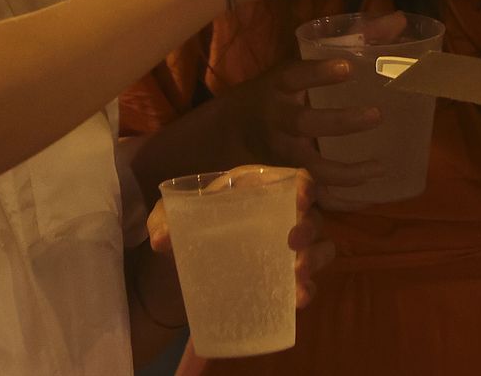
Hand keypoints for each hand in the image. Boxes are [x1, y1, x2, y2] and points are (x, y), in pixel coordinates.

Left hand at [148, 167, 335, 307]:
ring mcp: (285, 247)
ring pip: (320, 247)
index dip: (305, 185)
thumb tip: (160, 239)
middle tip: (293, 244)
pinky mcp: (283, 276)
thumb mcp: (170, 218)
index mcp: (256, 188)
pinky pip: (308, 281)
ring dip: (315, 260)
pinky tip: (298, 300)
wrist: (181, 264)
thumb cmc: (185, 225)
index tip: (303, 198)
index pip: (294, 179)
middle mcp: (278, 214)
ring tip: (299, 277)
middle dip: (309, 228)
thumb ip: (164, 221)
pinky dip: (307, 290)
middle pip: (312, 215)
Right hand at [222, 56, 387, 187]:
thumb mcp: (300, 64)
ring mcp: (282, 152)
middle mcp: (278, 120)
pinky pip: (316, 192)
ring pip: (311, 166)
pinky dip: (342, 197)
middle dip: (341, 122)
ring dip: (345, 171)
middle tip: (376, 115)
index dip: (318, 73)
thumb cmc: (276, 91)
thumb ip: (350, 43)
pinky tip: (371, 195)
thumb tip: (398, 21)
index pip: (294, 76)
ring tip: (379, 167)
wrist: (231, 132)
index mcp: (278, 86)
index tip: (347, 66)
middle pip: (305, 123)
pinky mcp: (289, 176)